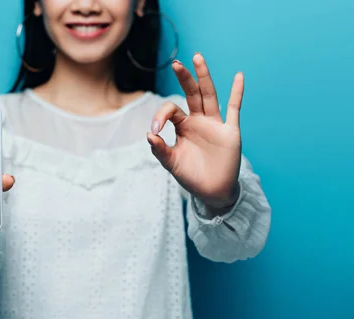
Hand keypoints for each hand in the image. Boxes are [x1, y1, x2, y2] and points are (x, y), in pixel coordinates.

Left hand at [147, 53, 242, 208]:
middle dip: (184, 78)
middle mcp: (198, 120)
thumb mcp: (171, 163)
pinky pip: (234, 109)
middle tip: (176, 63)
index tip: (155, 130)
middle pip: (191, 93)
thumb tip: (149, 135)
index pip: (172, 110)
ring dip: (204, 77)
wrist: (212, 191)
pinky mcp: (229, 131)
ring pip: (209, 95)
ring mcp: (215, 124)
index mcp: (183, 126)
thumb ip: (160, 150)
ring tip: (197, 57)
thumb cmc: (191, 176)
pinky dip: (237, 93)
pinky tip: (238, 76)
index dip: (161, 115)